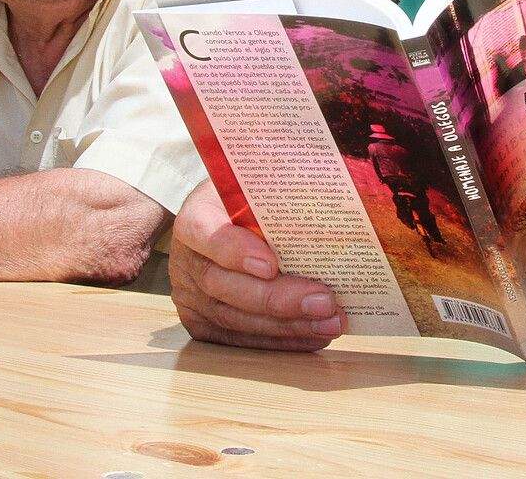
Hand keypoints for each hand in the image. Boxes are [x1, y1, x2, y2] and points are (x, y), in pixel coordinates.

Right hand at [169, 181, 346, 350]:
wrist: (223, 222)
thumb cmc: (248, 202)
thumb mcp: (257, 186)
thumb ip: (281, 192)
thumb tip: (339, 192)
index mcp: (196, 217)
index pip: (205, 233)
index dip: (234, 251)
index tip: (271, 264)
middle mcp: (186, 261)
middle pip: (224, 285)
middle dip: (277, 298)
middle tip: (324, 301)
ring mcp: (190, 297)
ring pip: (235, 319)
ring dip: (287, 325)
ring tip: (330, 323)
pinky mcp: (202, 324)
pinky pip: (240, 339)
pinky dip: (280, 340)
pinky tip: (314, 336)